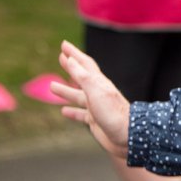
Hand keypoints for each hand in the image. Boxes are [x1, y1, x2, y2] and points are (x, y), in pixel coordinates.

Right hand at [52, 40, 129, 158]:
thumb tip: (69, 58)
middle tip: (60, 57)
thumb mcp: (95, 91)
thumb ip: (82, 76)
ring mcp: (96, 106)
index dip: (74, 53)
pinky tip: (63, 111)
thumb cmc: (113, 112)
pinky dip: (71, 111)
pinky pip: (80, 114)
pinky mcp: (95, 121)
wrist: (128, 136)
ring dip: (66, 90)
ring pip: (78, 96)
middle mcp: (97, 92)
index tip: (63, 45)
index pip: (84, 64)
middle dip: (70, 66)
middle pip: (81, 76)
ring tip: (52, 86)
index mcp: (98, 83)